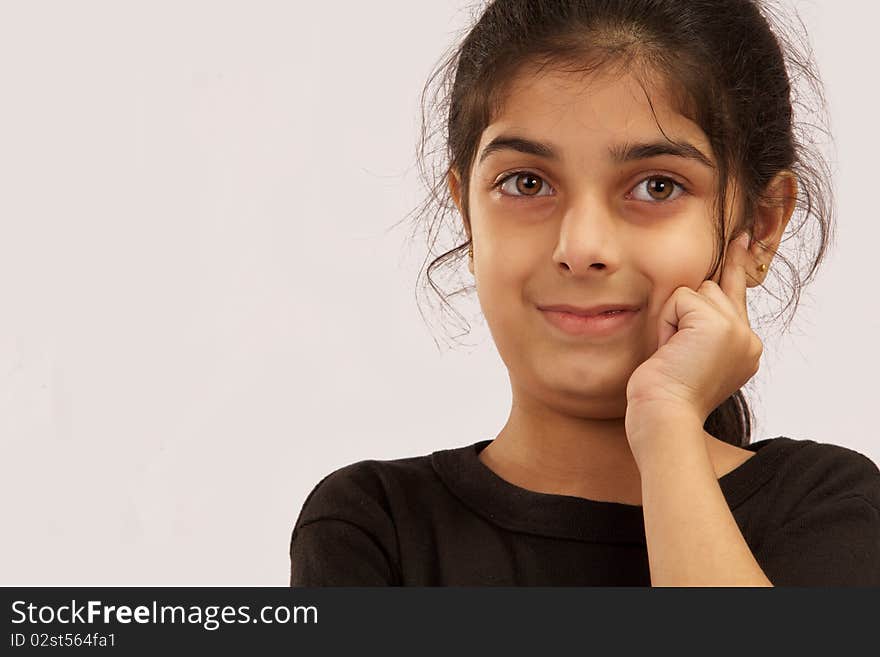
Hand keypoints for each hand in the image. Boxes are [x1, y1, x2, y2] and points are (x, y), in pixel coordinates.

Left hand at [625, 233, 762, 453]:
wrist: (664, 416)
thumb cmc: (664, 395)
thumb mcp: (688, 356)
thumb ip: (700, 327)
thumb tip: (696, 293)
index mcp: (744, 347)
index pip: (736, 294)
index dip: (736, 265)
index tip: (742, 238)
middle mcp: (748, 338)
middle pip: (709, 289)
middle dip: (680, 314)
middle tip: (673, 353)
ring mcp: (738, 331)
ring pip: (696, 291)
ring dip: (672, 320)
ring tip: (672, 354)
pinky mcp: (719, 326)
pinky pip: (681, 299)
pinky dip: (667, 323)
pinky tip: (670, 351)